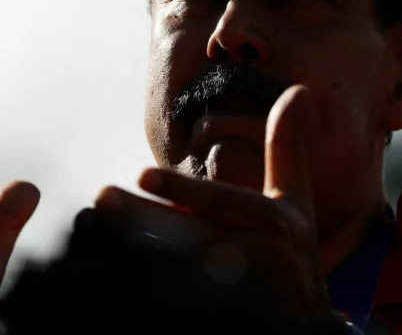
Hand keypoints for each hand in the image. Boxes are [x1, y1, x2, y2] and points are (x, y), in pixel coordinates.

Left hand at [95, 85, 344, 333]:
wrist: (307, 326)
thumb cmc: (293, 255)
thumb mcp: (295, 201)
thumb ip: (287, 148)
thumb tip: (300, 90)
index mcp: (274, 223)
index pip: (222, 203)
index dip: (184, 190)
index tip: (142, 173)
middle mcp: (260, 260)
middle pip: (192, 239)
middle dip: (145, 220)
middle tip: (101, 199)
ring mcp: (242, 298)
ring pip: (181, 276)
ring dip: (137, 258)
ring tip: (95, 236)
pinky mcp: (226, 321)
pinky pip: (180, 309)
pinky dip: (146, 299)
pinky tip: (112, 286)